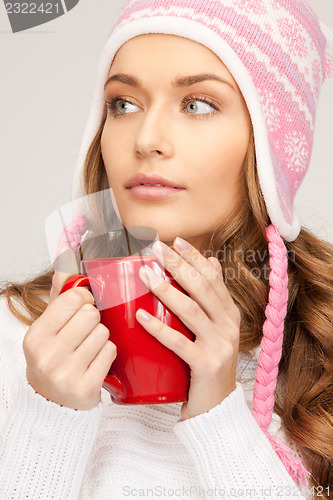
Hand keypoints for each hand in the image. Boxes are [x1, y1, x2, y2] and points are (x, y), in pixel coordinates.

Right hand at [23, 249, 116, 409]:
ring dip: (102, 337)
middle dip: (94, 320)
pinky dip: (108, 353)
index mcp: (36, 335)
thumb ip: (60, 292)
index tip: (83, 305)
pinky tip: (95, 361)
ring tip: (89, 348)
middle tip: (86, 331)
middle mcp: (47, 355)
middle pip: (91, 315)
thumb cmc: (53, 356)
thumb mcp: (48, 326)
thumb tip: (67, 255)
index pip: (72, 299)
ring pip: (104, 333)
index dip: (84, 298)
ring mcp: (66, 373)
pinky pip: (111, 352)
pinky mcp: (86, 387)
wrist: (51, 400)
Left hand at [136, 238, 240, 420]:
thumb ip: (212, 299)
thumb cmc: (208, 365)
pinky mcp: (206, 365)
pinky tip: (140, 314)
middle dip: (179, 265)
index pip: (214, 278)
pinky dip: (158, 328)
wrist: (217, 407)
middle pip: (203, 288)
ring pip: (191, 310)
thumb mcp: (216, 330)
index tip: (176, 241)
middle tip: (156, 249)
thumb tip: (210, 262)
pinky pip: (179, 343)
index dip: (195, 257)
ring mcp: (220, 345)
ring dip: (166, 290)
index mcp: (230, 315)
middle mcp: (229, 326)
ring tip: (145, 275)